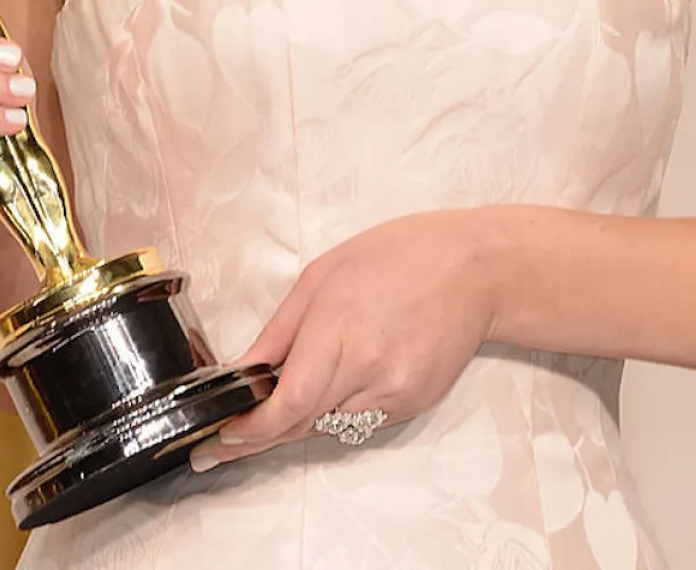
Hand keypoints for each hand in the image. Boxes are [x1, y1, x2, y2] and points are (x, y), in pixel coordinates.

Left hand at [192, 210, 499, 471]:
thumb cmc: (397, 256)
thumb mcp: (322, 275)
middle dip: (263, 432)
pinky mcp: (412, 405)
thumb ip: (279, 331)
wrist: (474, 269)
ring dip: (301, 418)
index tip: (220, 438)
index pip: (287, 405)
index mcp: (339, 328)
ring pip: (329, 426)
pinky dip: (338, 409)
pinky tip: (341, 378)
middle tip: (230, 437)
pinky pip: (359, 420)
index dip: (250, 430)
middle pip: (302, 424)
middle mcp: (368, 369)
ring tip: (288, 393)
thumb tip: (242, 373)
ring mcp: (395, 393)